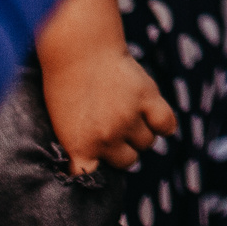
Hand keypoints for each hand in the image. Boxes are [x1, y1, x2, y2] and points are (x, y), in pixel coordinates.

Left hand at [40, 45, 178, 174]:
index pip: (91, 176)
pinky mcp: (146, 99)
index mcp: (80, 146)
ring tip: (132, 115)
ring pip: (147, 142)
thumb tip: (90, 163)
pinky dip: (164, 125)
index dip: (96, 168)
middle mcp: (106, 138)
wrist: (78, 48)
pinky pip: (166, 124)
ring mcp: (128, 119)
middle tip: (117, 131)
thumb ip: (78, 144)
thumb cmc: (64, 82)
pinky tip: (155, 117)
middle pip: (128, 160)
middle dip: (124, 149)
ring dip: (142, 133)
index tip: (96, 161)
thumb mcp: (61, 122)